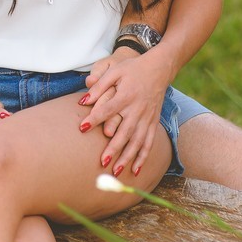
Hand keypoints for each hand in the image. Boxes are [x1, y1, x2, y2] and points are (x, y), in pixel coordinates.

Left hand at [80, 49, 172, 177]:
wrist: (159, 69)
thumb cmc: (133, 69)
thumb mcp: (115, 71)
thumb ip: (99, 85)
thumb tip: (83, 101)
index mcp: (126, 95)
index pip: (109, 109)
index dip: (95, 118)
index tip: (82, 128)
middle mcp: (137, 109)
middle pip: (125, 131)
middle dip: (113, 148)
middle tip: (102, 162)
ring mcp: (147, 118)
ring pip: (137, 141)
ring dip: (127, 157)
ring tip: (116, 171)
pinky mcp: (153, 123)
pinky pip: (149, 143)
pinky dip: (143, 157)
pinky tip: (135, 170)